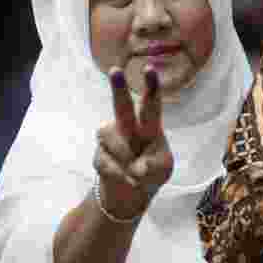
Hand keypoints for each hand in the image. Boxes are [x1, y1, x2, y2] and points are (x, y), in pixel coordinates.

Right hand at [93, 67, 173, 220]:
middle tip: (115, 69)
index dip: (151, 86)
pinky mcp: (99, 154)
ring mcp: (111, 139)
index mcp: (149, 125)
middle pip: (121, 105)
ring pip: (114, 140)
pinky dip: (120, 175)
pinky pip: (108, 163)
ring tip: (136, 172)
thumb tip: (139, 167)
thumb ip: (155, 165)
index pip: (151, 104)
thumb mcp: (163, 168)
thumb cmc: (152, 173)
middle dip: (118, 87)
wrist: (129, 195)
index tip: (149, 68)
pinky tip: (125, 179)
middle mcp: (127, 126)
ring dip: (126, 159)